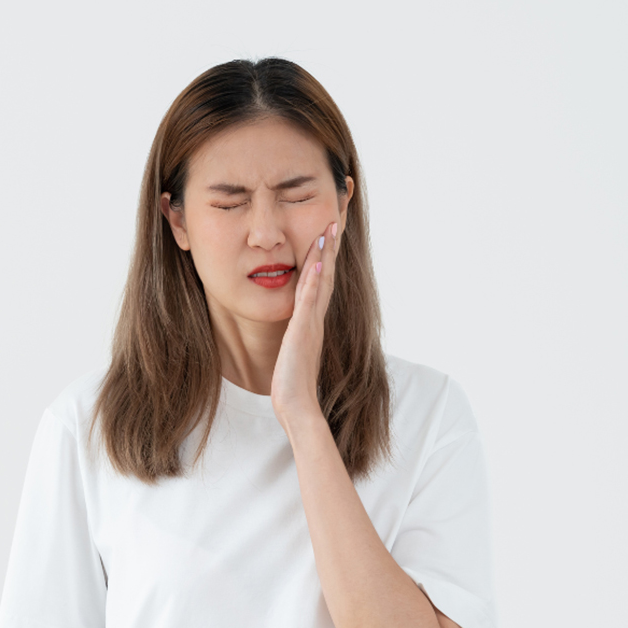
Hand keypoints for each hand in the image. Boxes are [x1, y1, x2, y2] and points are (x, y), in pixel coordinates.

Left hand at [270, 220, 339, 428]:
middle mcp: (315, 320)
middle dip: (330, 248)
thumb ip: (296, 336)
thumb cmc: (292, 384)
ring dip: (325, 256)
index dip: (325, 258)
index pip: (321, 283)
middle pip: (327, 276)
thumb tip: (296, 329)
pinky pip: (309, 303)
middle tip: (334, 220)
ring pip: (321, 283)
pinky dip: (315, 282)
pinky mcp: (303, 333)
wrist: (297, 406)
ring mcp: (311, 325)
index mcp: (312, 322)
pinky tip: (317, 264)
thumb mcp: (293, 352)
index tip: (327, 235)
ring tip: (328, 230)